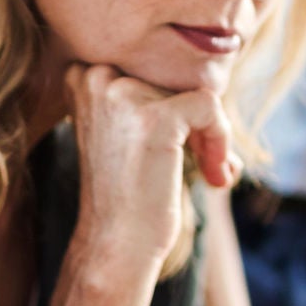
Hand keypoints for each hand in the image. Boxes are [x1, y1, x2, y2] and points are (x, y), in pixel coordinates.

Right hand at [66, 63, 238, 274]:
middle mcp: (95, 77)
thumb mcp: (125, 129)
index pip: (151, 61)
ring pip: (196, 89)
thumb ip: (151, 90)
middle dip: (196, 118)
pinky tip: (215, 176)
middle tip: (203, 159)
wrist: (115, 245)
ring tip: (211, 171)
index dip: (174, 97)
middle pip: (175, 74)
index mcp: (82, 76)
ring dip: (214, 133)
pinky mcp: (156, 119)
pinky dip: (222, 140)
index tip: (183, 140)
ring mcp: (122, 96)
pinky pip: (210, 106)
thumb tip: (214, 60)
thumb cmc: (126, 193)